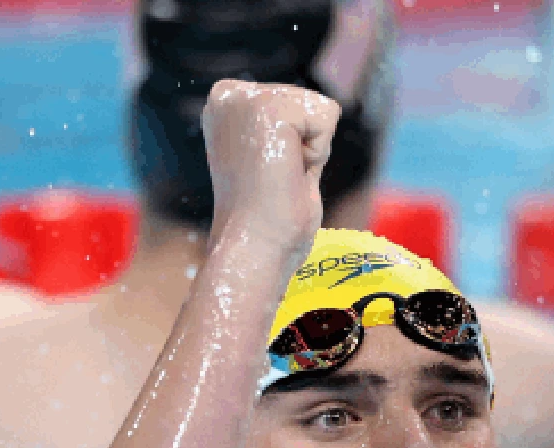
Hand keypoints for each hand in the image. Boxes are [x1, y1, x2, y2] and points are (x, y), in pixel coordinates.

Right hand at [200, 80, 341, 261]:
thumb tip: (322, 110)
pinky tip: (289, 173)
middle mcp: (228, 94)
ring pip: (320, 108)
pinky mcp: (270, 110)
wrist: (255, 248)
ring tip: (281, 176)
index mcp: (224, 103)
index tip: (269, 172)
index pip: (295, 101)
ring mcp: (245, 99)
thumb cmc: (267, 216)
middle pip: (309, 101)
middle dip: (306, 145)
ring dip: (313, 150)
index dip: (297, 143)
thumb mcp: (271, 156)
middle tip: (277, 179)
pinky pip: (328, 116)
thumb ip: (287, 128)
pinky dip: (319, 153)